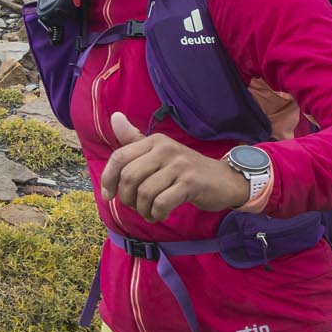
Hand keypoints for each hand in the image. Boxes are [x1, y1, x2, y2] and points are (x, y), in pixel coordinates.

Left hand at [99, 111, 250, 220]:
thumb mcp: (160, 152)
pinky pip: (162, 203)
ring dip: (143, 209)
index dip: (108, 178)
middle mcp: (165, 149)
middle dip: (126, 198)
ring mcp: (179, 165)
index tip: (108, 195)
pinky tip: (160, 215)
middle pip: (129, 177)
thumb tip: (115, 117)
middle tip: (135, 206)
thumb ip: (135, 139)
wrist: (224, 179)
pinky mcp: (191, 183)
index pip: (120, 157)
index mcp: (154, 141)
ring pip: (145, 193)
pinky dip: (157, 214)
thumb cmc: (185, 170)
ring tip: (149, 212)